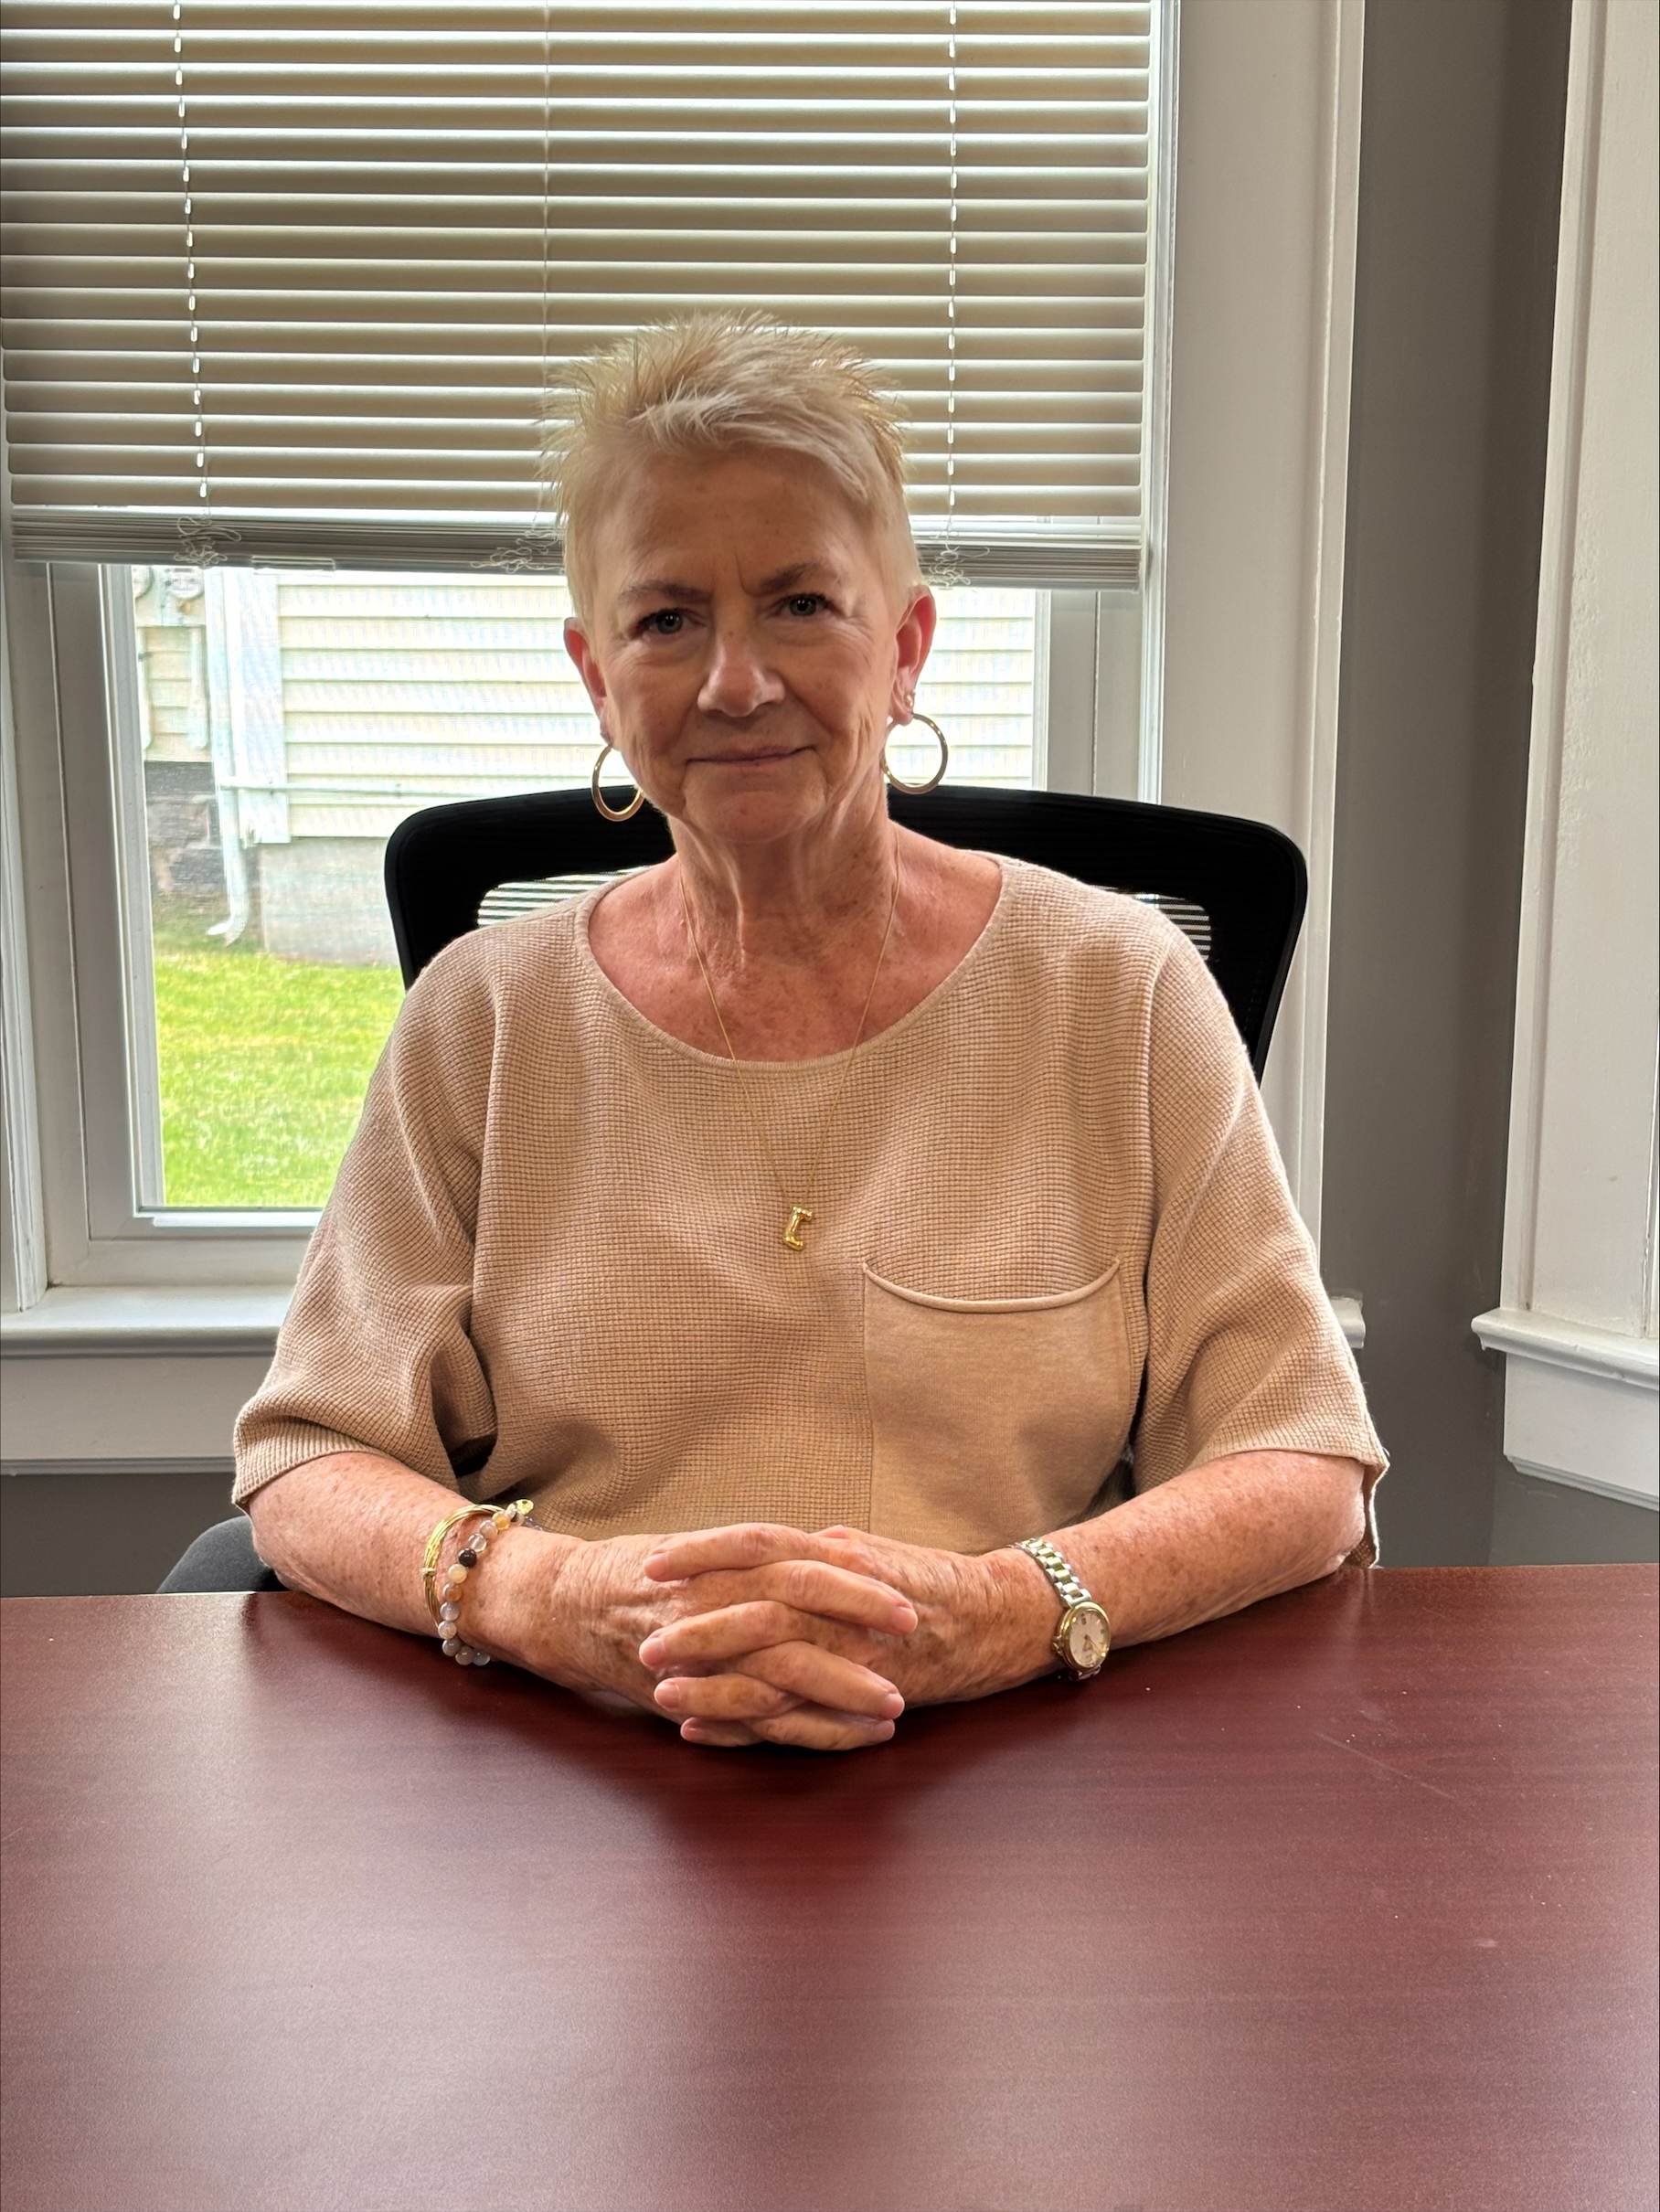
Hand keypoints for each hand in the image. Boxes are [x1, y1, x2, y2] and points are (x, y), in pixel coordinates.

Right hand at [485, 1526, 919, 1751]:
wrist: (564, 1605)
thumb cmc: (643, 1573)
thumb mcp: (706, 1549)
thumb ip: (767, 1557)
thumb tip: (843, 1552)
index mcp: (721, 1561)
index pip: (796, 1561)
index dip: (852, 1577)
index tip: (903, 1588)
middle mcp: (711, 1600)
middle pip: (794, 1608)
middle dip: (857, 1623)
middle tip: (913, 1634)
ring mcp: (699, 1653)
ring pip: (778, 1671)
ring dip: (841, 1689)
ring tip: (895, 1705)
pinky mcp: (691, 1697)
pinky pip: (756, 1720)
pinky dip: (806, 1731)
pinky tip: (852, 1739)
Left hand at [639, 1523, 1053, 1748]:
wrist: (998, 1621)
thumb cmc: (928, 1583)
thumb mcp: (867, 1552)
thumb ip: (814, 1552)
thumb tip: (764, 1549)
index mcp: (838, 1555)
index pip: (759, 1545)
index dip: (704, 1552)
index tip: (653, 1563)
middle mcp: (845, 1599)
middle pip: (756, 1608)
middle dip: (696, 1625)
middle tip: (643, 1636)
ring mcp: (856, 1650)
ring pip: (771, 1668)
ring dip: (711, 1682)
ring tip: (661, 1691)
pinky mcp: (865, 1693)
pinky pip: (797, 1716)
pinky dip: (745, 1724)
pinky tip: (700, 1729)